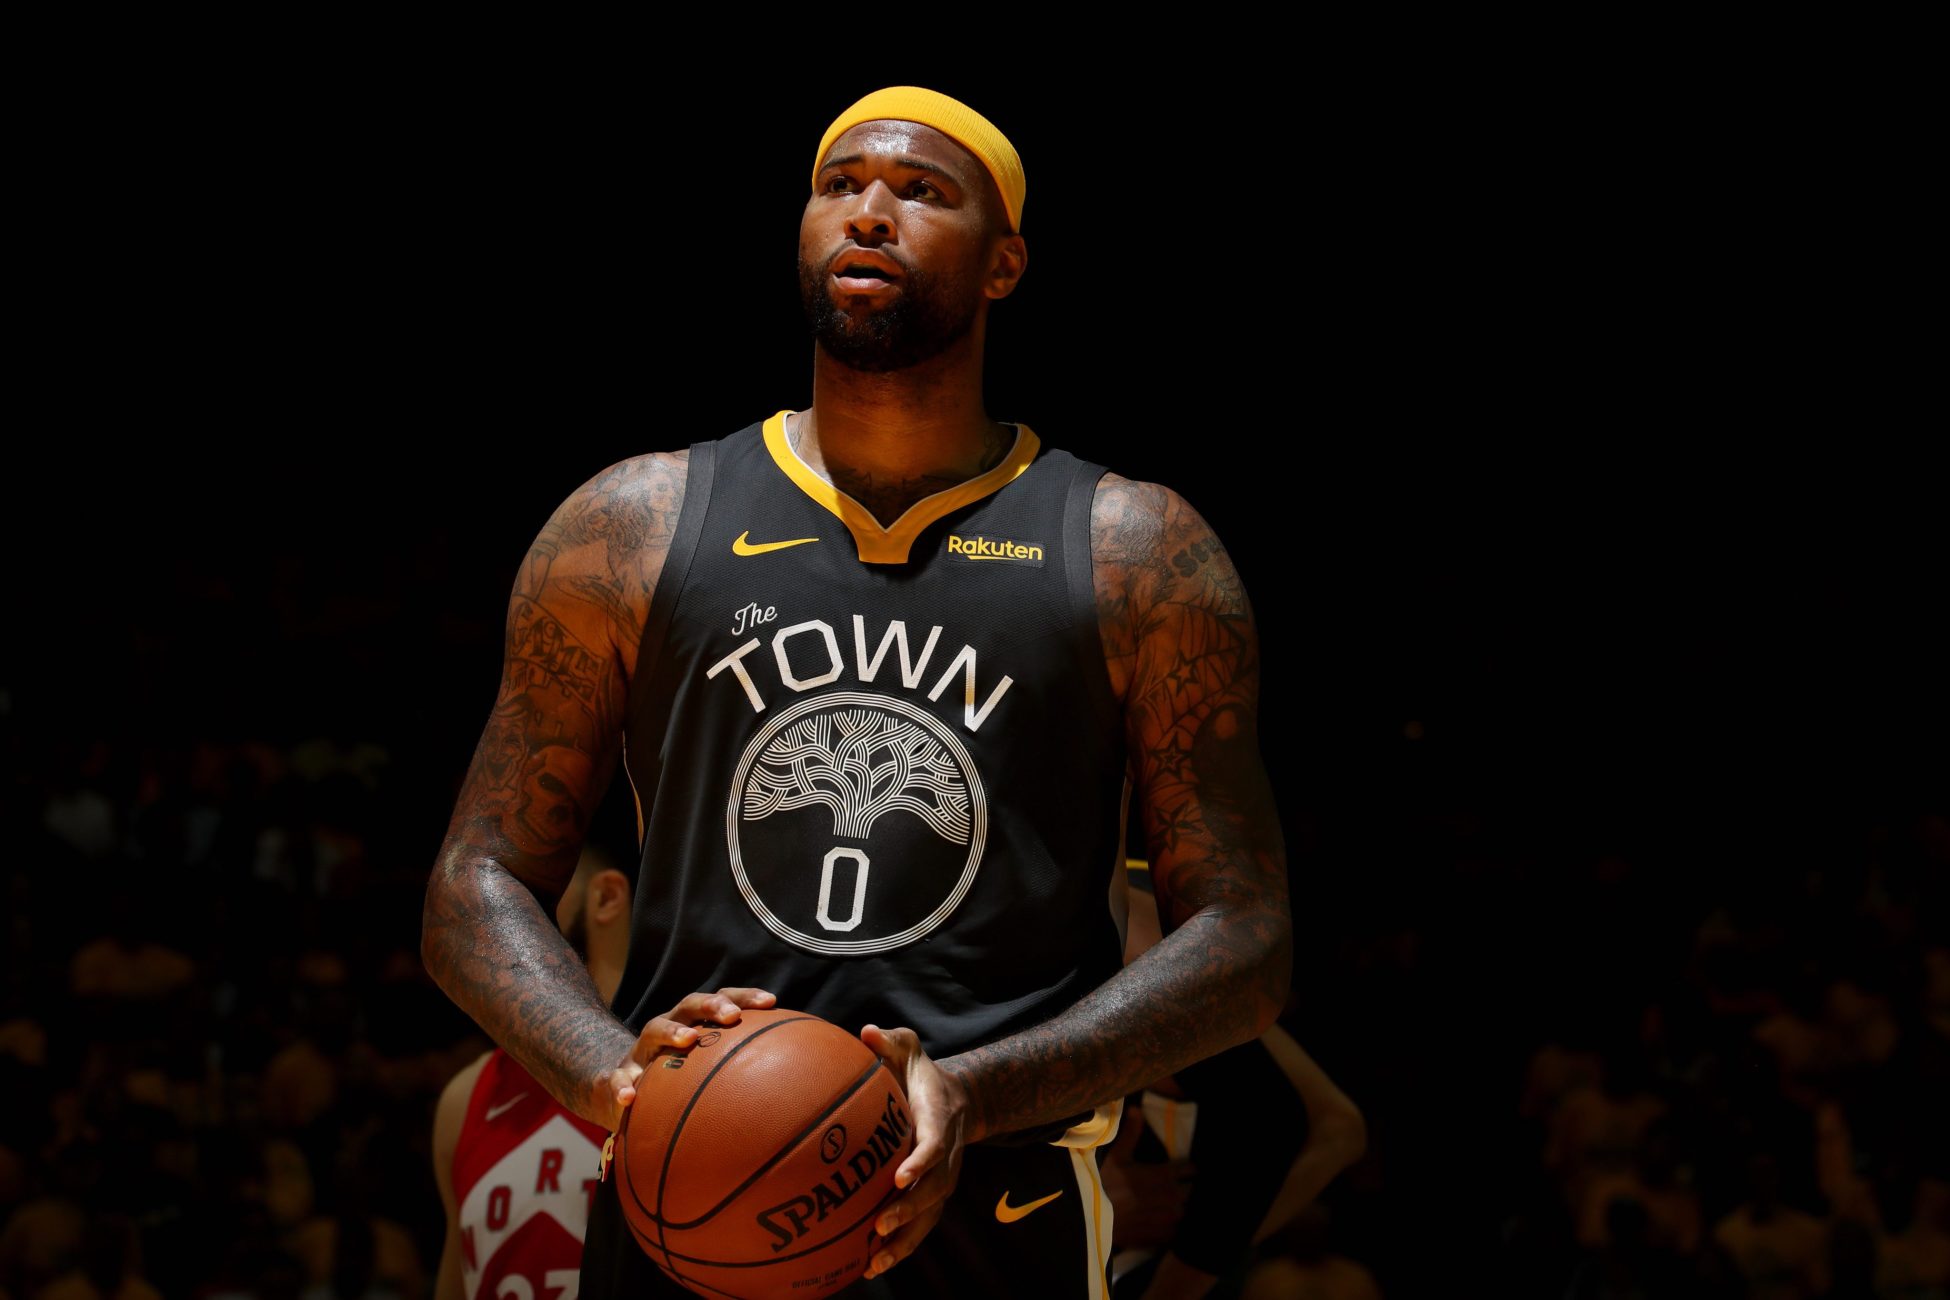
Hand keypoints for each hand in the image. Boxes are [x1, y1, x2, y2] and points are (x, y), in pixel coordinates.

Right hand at [596, 987, 774, 1129]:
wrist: (620, 1092)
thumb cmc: (675, 1082)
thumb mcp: (704, 1075)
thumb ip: (737, 1074)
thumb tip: (787, 1087)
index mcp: (694, 1025)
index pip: (722, 1001)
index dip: (744, 997)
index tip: (770, 1002)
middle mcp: (669, 1029)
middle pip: (690, 1004)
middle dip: (712, 1005)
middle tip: (732, 1016)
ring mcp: (641, 1051)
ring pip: (654, 1029)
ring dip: (672, 1030)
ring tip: (688, 1038)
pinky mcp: (617, 1075)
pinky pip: (616, 1078)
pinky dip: (622, 1086)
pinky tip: (629, 1096)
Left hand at [859, 1024, 969, 1279]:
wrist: (958, 1101)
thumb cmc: (921, 1074)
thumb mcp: (910, 1049)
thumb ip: (891, 1041)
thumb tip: (865, 1032)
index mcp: (939, 1122)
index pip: (934, 1145)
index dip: (920, 1162)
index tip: (899, 1177)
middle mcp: (947, 1158)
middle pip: (933, 1191)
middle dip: (908, 1211)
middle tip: (879, 1224)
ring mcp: (942, 1182)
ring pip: (928, 1218)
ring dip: (904, 1241)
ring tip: (874, 1261)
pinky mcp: (933, 1198)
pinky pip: (919, 1227)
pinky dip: (900, 1249)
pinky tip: (869, 1267)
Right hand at [1101, 1103, 1193, 1249]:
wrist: (1094, 1219)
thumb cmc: (1105, 1184)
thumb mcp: (1118, 1155)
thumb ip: (1132, 1132)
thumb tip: (1136, 1108)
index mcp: (1166, 1174)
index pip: (1192, 1169)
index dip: (1187, 1169)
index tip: (1182, 1169)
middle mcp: (1173, 1196)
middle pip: (1193, 1190)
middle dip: (1187, 1187)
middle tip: (1177, 1187)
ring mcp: (1170, 1218)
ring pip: (1187, 1210)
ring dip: (1182, 1206)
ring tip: (1171, 1205)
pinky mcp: (1164, 1235)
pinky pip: (1178, 1230)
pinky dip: (1174, 1226)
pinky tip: (1164, 1222)